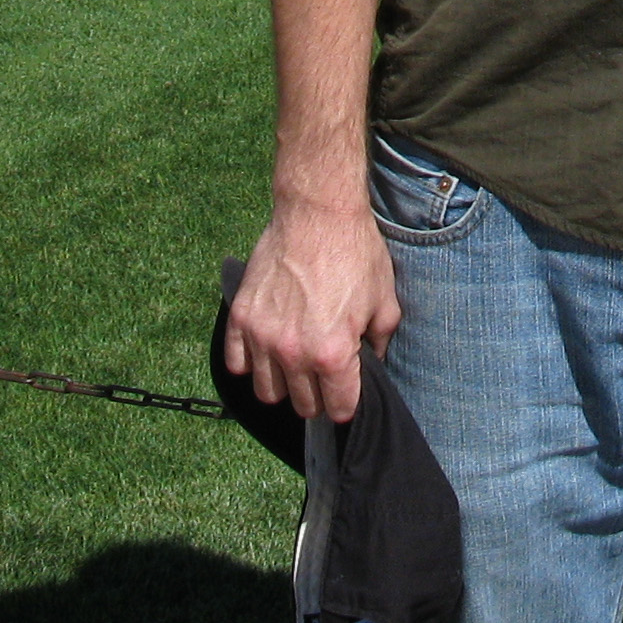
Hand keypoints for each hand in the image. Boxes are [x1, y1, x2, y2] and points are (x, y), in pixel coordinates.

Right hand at [222, 196, 399, 422]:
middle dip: (318, 395)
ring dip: (284, 384)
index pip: (338, 409)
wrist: (318, 213)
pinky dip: (251, 363)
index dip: (347, 403)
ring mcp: (262, 337)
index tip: (347, 391)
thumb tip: (373, 363)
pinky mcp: (241, 319)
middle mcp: (293, 353)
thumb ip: (381, 341)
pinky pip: (237, 364)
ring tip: (295, 363)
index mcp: (332, 353)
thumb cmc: (356, 253)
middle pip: (303, 406)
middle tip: (324, 374)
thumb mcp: (385, 300)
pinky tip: (268, 349)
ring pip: (267, 392)